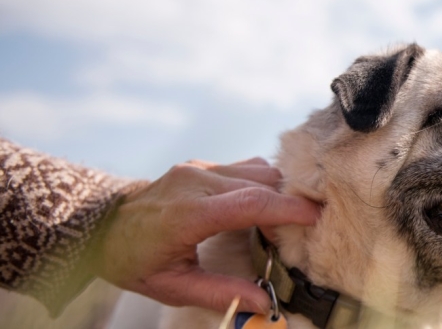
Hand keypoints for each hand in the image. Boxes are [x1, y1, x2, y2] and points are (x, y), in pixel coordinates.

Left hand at [92, 158, 319, 313]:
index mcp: (189, 213)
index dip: (289, 208)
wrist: (100, 225)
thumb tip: (264, 302)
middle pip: (263, 182)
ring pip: (258, 169)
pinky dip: (262, 183)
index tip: (316, 218)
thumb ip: (221, 293)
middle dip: (289, 203)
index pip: (251, 202)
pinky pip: (245, 167)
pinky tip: (262, 204)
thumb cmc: (133, 260)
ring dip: (278, 191)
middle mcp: (197, 181)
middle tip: (303, 229)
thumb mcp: (173, 287)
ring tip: (283, 220)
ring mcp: (199, 168)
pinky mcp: (200, 164)